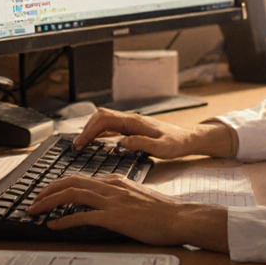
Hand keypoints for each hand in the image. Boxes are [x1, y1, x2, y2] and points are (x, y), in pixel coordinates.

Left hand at [26, 174, 228, 251]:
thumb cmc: (162, 212)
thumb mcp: (137, 196)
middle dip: (47, 190)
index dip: (61, 186)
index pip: (82, 179)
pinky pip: (82, 216)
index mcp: (116, 181)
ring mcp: (112, 201)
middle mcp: (111, 186)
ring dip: (49, 202)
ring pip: (72, 195)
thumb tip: (104, 203)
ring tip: (34, 210)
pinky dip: (64, 220)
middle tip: (33, 200)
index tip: (48, 194)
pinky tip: (53, 225)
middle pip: (71, 182)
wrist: (179, 217)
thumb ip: (119, 196)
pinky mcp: (114, 217)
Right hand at [74, 108, 233, 158]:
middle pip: (100, 116)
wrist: (189, 139)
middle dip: (86, 129)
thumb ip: (141, 144)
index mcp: (135, 122)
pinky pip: (111, 127)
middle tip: (76, 146)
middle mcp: (131, 119)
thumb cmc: (177, 144)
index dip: (89, 131)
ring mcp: (131, 123)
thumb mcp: (161, 148)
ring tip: (81, 145)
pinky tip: (95, 143)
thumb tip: (121, 143)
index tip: (80, 144)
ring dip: (91, 130)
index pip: (104, 119)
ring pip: (104, 121)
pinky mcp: (133, 129)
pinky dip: (99, 133)